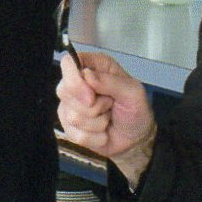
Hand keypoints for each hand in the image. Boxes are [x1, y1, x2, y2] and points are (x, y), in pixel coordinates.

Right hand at [56, 51, 156, 185]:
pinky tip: (102, 131)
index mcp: (94, 66)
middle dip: (92, 107)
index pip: (68, 62)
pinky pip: (76, 135)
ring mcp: (70, 105)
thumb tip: (86, 75)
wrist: (136, 138)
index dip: (74, 80)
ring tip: (108, 118)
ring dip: (98, 123)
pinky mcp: (69, 126)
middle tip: (110, 105)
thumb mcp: (132, 92)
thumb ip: (110, 82)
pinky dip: (95, 137)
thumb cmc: (136, 110)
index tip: (90, 98)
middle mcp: (78, 83)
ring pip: (72, 117)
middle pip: (65, 91)